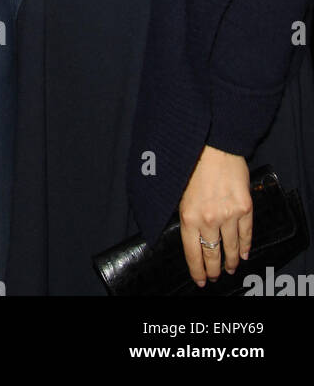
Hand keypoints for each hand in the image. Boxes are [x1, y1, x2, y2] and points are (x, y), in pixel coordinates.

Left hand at [178, 145, 251, 286]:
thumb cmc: (191, 163)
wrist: (214, 144)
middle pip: (212, 254)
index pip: (192, 252)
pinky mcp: (245, 207)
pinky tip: (244, 254)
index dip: (197, 270)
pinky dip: (246, 246)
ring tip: (231, 268)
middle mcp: (209, 219)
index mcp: (188, 216)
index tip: (200, 280)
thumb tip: (188, 234)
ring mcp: (229, 214)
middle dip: (214, 269)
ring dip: (232, 261)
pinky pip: (246, 233)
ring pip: (231, 247)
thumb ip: (184, 214)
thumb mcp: (178, 191)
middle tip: (215, 277)